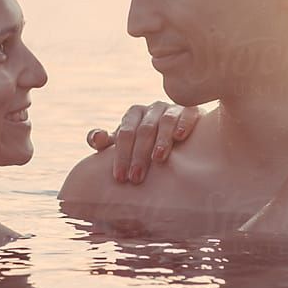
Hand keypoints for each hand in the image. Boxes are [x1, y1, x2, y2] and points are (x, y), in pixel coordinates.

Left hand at [86, 101, 200, 181]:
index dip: (121, 155)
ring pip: (165, 121)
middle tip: (136, 178)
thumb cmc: (146, 145)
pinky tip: (180, 137)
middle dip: (139, 155)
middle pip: (144, 130)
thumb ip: (106, 142)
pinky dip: (183, 123)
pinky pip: (187, 114)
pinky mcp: (192, 111)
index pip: (125, 133)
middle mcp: (153, 109)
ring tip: (158, 159)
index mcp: (134, 114)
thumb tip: (95, 138)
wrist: (182, 140)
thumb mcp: (125, 144)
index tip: (120, 178)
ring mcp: (173, 109)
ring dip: (161, 140)